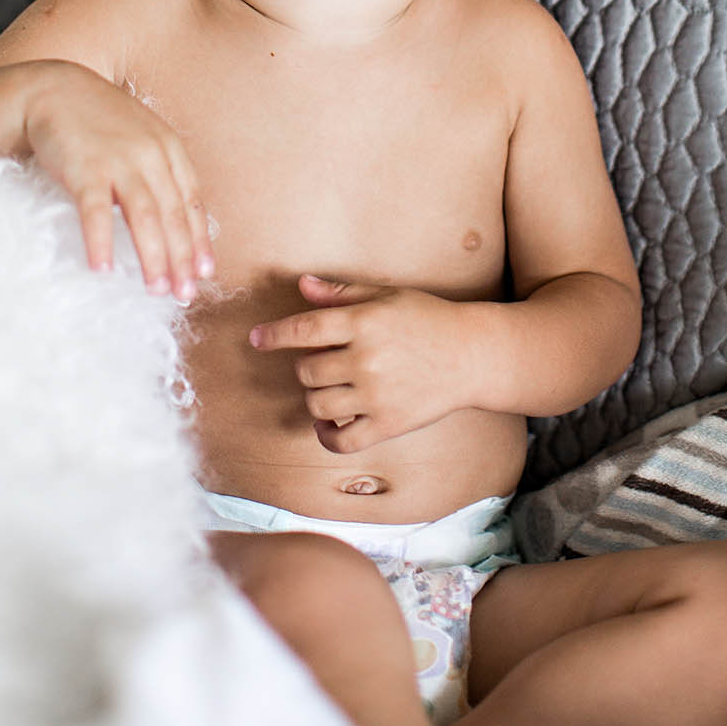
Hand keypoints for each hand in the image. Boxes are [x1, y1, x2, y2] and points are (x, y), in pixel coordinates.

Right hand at [21, 62, 214, 298]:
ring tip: (155, 290)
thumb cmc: (96, 119)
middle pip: (172, 214)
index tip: (204, 273)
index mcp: (167, 147)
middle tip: (184, 295)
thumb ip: (157, 168)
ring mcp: (118, 161)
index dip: (199, 239)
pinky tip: (103, 269)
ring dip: (152, 257)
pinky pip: (97, 212)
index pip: (191, 201)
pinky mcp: (85, 168)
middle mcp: (150, 154)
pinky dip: (101, 241)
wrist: (51, 88)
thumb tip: (171, 215)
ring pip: (144, 217)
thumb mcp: (138, 135)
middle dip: (181, 259)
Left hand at [249, 274, 470, 452]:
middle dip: (307, 366)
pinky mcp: (387, 424)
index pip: (304, 329)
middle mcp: (366, 359)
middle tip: (325, 361)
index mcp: (364, 322)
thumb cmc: (426, 318)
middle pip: (307, 371)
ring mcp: (376, 395)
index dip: (274, 334)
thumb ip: (341, 294)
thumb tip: (301, 285)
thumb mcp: (386, 295)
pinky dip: (326, 435)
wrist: (470, 355)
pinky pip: (341, 440)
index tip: (256, 338)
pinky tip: (329, 423)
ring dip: (315, 396)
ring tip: (330, 387)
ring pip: (318, 404)